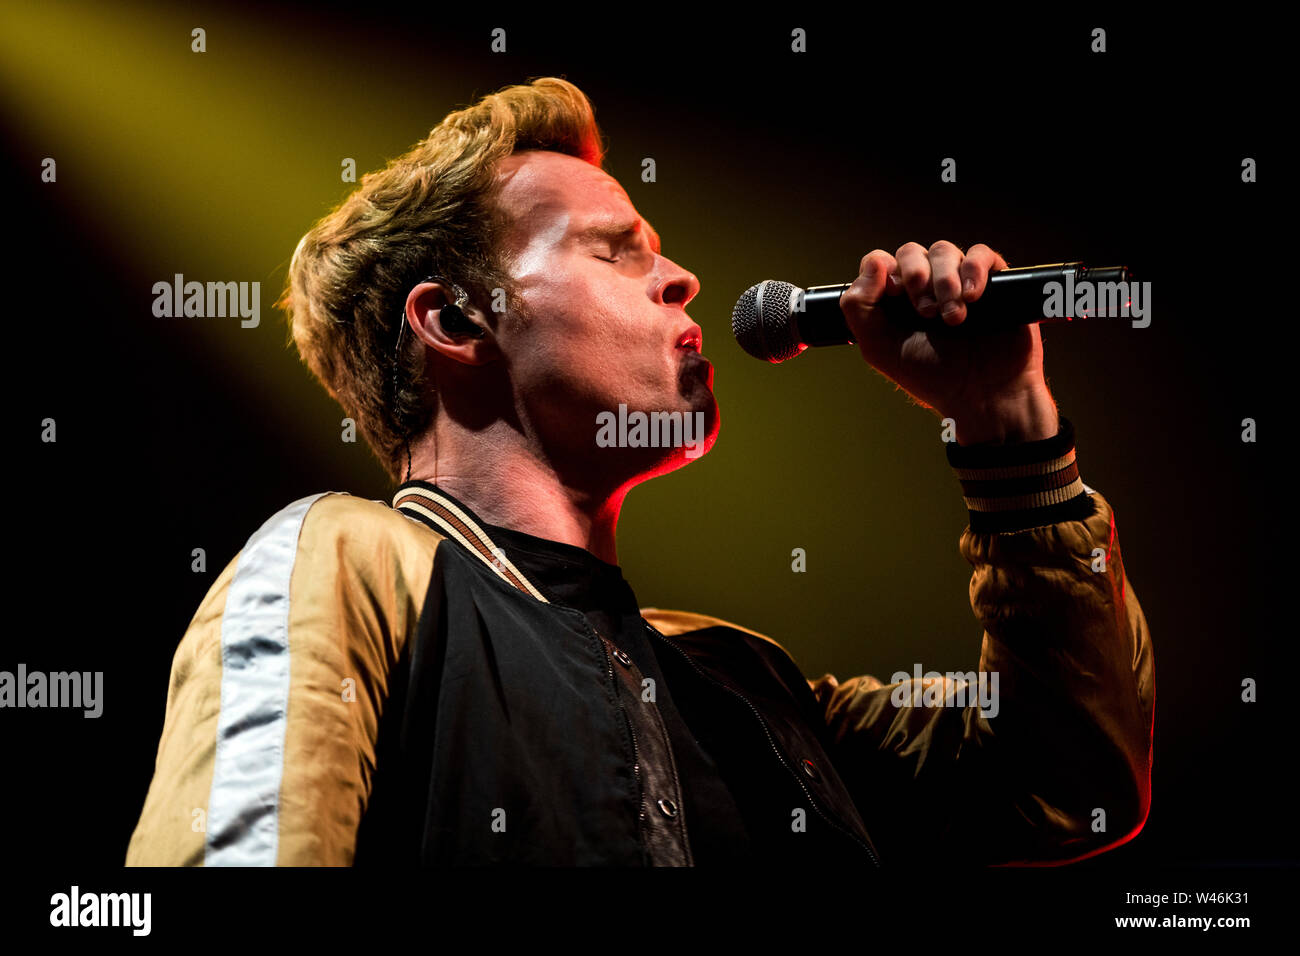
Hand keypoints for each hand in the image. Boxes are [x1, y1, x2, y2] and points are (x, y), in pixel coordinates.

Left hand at [840, 240, 1057, 444]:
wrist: (983, 395)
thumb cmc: (932, 377)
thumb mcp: (880, 349)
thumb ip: (859, 308)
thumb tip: (873, 262)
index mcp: (895, 301)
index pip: (881, 262)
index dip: (883, 270)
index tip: (894, 294)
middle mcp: (926, 287)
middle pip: (911, 252)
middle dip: (916, 277)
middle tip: (926, 312)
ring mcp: (959, 282)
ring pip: (944, 250)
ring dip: (944, 281)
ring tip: (953, 318)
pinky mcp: (993, 282)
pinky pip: (981, 254)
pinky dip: (974, 268)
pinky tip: (973, 296)